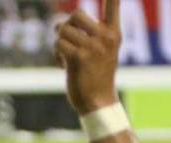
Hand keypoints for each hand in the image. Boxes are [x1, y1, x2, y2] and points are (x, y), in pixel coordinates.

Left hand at [55, 0, 121, 114]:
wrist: (97, 103)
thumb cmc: (96, 78)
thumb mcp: (99, 52)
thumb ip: (87, 35)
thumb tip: (58, 25)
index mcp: (114, 34)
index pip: (113, 4)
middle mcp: (106, 37)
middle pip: (76, 14)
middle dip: (66, 27)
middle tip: (67, 42)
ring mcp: (93, 47)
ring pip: (63, 29)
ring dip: (59, 43)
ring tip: (66, 57)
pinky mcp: (79, 57)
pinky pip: (58, 43)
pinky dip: (56, 54)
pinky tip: (63, 65)